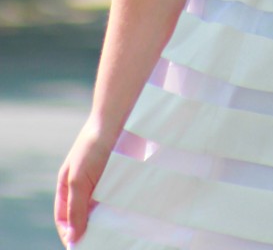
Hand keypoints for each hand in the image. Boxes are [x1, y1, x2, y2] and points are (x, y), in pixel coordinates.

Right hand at [54, 118, 115, 245]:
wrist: (119, 118)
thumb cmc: (94, 146)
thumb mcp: (79, 180)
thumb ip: (75, 210)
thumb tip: (72, 240)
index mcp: (68, 185)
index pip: (64, 218)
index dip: (69, 234)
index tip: (79, 247)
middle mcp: (85, 185)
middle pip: (84, 216)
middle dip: (89, 230)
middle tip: (100, 243)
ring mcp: (103, 181)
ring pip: (102, 210)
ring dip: (107, 222)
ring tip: (115, 235)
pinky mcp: (120, 177)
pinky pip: (118, 199)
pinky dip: (120, 210)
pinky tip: (126, 218)